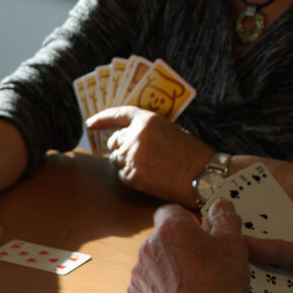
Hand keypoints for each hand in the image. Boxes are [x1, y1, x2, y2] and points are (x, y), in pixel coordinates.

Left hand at [87, 106, 211, 204]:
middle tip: (137, 153)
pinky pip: (122, 175)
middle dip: (120, 146)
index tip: (91, 123)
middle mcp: (136, 136)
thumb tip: (129, 136)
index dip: (103, 118)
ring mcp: (132, 156)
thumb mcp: (170, 130)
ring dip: (127, 162)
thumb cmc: (191, 153)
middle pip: (114, 141)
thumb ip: (147, 131)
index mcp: (147, 120)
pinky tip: (149, 177)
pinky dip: (131, 176)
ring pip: (117, 159)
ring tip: (149, 166)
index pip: (119, 115)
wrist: (202, 175)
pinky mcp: (132, 175)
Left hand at [127, 200, 249, 292]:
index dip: (185, 221)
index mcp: (171, 229)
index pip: (171, 212)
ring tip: (191, 286)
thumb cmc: (218, 285)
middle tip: (201, 264)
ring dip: (168, 269)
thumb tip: (221, 205)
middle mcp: (148, 247)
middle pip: (162, 239)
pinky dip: (159, 290)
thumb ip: (225, 218)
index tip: (197, 233)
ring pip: (153, 263)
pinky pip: (147, 286)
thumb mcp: (233, 245)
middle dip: (178, 247)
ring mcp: (138, 272)